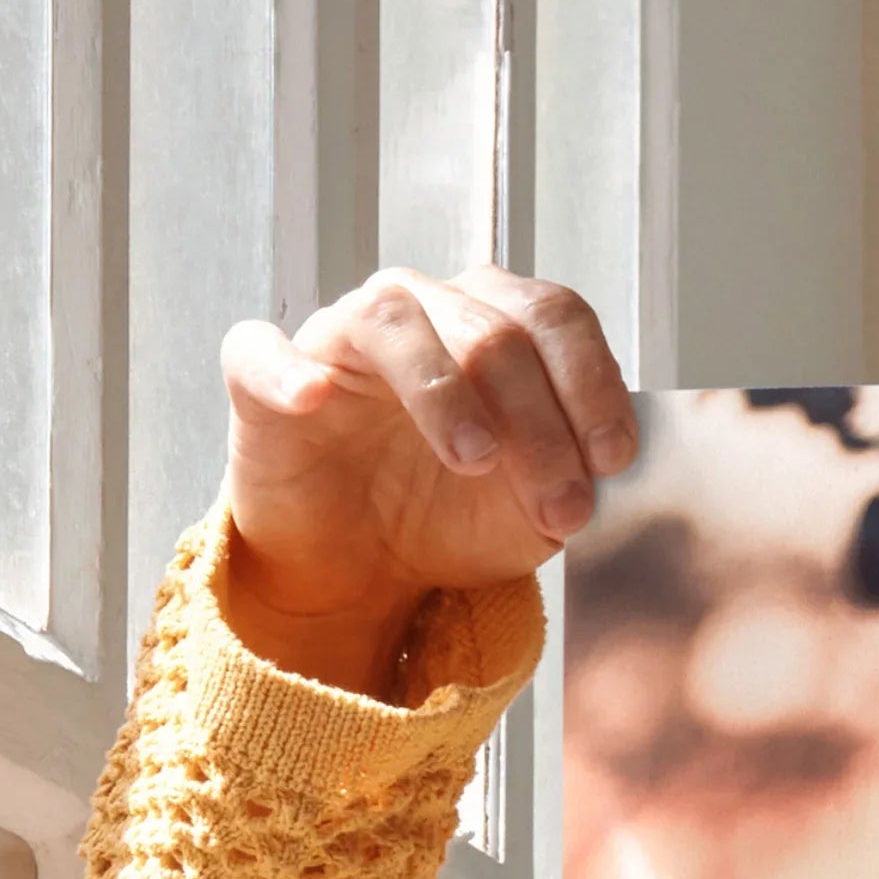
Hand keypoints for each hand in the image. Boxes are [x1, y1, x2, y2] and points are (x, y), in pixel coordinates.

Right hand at [216, 268, 635, 696]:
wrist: (363, 568)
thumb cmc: (452, 516)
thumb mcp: (536, 509)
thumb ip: (579, 476)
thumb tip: (616, 470)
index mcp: (496, 324)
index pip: (555, 318)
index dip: (592, 383)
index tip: (613, 461)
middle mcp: (422, 310)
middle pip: (492, 329)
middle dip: (540, 424)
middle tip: (562, 508)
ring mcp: (341, 336)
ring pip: (394, 321)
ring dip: (445, 392)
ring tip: (475, 460)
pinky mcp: (263, 377)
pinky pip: (261, 351)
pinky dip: (288, 371)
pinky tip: (313, 399)